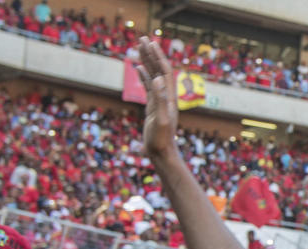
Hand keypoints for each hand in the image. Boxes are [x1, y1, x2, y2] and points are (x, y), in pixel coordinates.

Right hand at [136, 37, 178, 159]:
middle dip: (151, 54)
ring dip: (146, 61)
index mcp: (169, 97)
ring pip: (153, 76)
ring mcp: (159, 100)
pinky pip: (148, 87)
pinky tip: (138, 68)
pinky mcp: (152, 106)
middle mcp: (166, 96)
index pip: (165, 72)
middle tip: (142, 38)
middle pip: (159, 70)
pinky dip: (143, 76)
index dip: (158, 56)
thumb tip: (158, 78)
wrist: (161, 152)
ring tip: (139, 47)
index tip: (151, 42)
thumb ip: (160, 99)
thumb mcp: (160, 119)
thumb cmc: (161, 139)